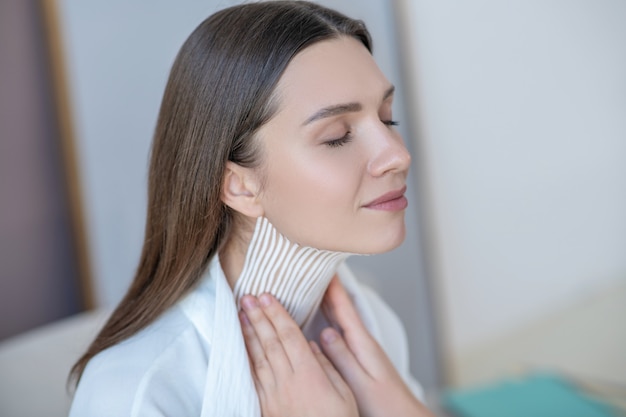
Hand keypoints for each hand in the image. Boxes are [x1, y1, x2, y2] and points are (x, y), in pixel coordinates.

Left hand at [239, 293, 357, 416]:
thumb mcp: (343, 393)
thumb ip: (326, 366)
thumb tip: (310, 345)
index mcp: (309, 374)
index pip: (289, 335)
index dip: (277, 314)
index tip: (267, 296)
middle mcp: (288, 380)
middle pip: (270, 342)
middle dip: (258, 317)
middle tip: (247, 297)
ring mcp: (274, 394)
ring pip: (259, 357)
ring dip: (249, 333)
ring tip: (241, 314)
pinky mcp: (266, 406)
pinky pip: (254, 377)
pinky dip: (247, 359)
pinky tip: (242, 347)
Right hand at [320, 277, 433, 416]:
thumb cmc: (385, 404)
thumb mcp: (360, 381)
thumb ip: (342, 357)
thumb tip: (324, 331)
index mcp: (362, 344)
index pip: (344, 308)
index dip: (332, 286)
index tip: (321, 263)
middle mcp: (362, 342)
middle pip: (342, 308)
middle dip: (327, 287)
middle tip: (312, 267)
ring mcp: (361, 349)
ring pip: (340, 319)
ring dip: (327, 302)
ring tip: (311, 286)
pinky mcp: (359, 359)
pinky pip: (340, 332)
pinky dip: (330, 319)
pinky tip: (321, 320)